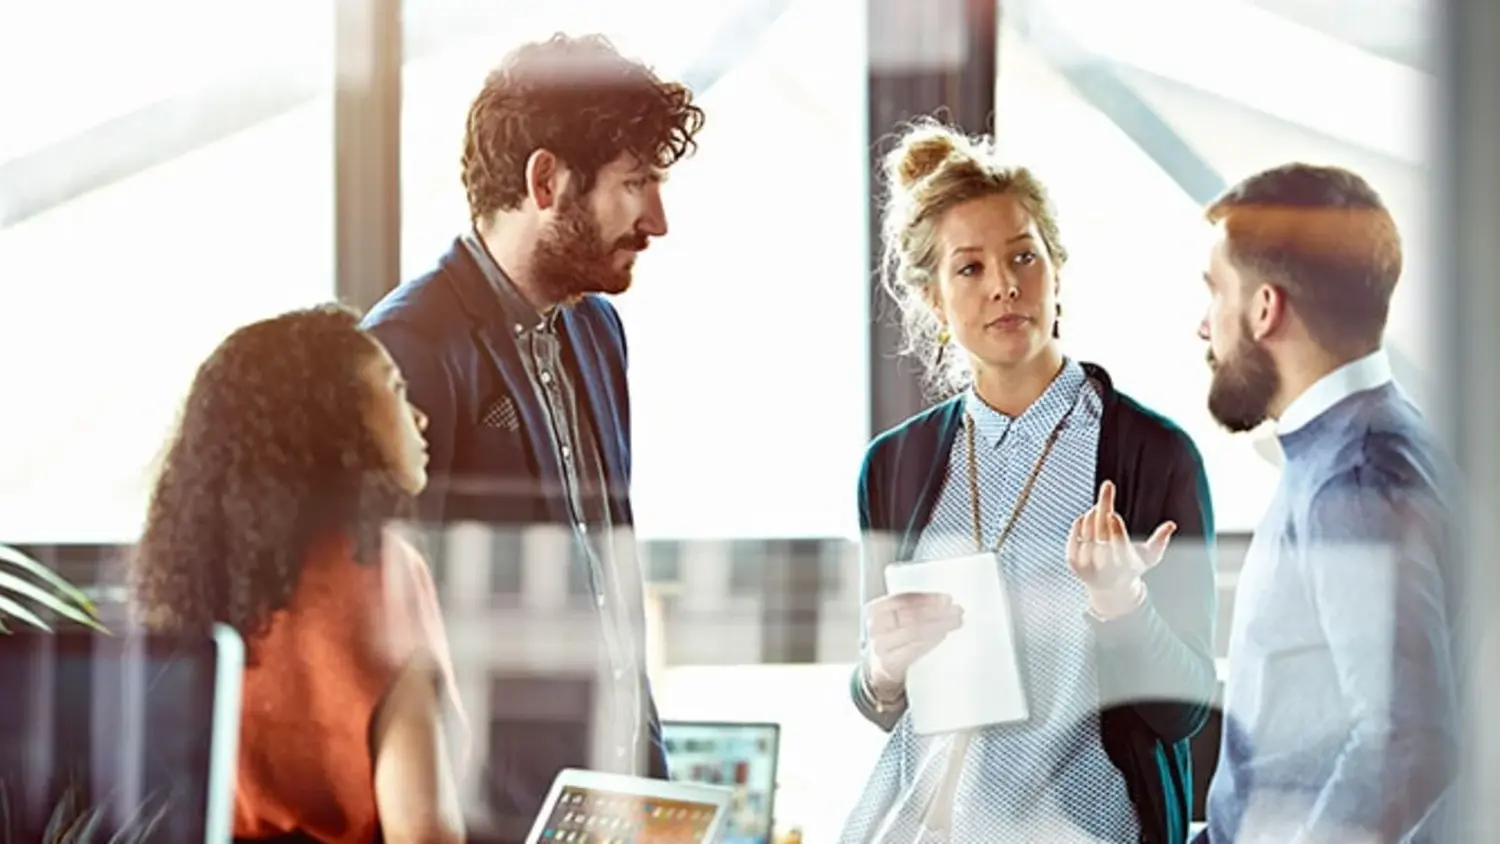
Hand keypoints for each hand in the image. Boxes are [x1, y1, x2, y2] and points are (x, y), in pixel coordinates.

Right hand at [863, 592, 963, 695]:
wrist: (881, 666)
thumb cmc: (894, 636)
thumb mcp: (897, 618)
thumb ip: (916, 608)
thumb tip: (947, 601)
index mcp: (875, 609)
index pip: (903, 600)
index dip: (927, 599)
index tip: (947, 599)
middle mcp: (875, 626)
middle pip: (910, 615)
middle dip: (936, 612)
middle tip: (957, 611)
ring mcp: (880, 646)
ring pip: (913, 632)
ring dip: (938, 625)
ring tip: (956, 622)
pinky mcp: (889, 663)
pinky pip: (912, 650)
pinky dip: (930, 641)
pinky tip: (943, 635)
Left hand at [1067, 480, 1174, 617]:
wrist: (1110, 589)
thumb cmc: (1132, 567)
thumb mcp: (1149, 557)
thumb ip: (1160, 541)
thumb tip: (1171, 524)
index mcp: (1125, 564)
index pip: (1119, 546)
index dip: (1115, 530)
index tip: (1113, 514)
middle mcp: (1104, 566)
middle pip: (1101, 533)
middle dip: (1103, 508)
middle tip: (1107, 487)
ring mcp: (1087, 565)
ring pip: (1087, 531)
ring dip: (1092, 514)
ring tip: (1099, 507)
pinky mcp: (1074, 563)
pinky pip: (1074, 537)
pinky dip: (1079, 524)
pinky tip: (1086, 516)